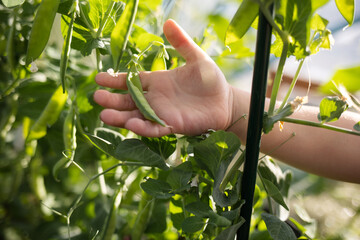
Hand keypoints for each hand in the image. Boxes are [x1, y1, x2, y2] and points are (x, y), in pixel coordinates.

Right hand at [93, 19, 233, 136]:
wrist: (225, 101)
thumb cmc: (210, 80)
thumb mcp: (196, 58)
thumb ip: (182, 43)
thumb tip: (168, 22)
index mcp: (157, 82)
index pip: (131, 81)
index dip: (115, 80)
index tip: (98, 78)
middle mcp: (155, 99)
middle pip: (128, 100)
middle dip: (112, 100)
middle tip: (97, 97)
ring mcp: (162, 113)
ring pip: (136, 116)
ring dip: (121, 117)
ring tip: (104, 115)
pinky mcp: (172, 125)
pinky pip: (154, 128)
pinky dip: (143, 128)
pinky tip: (131, 125)